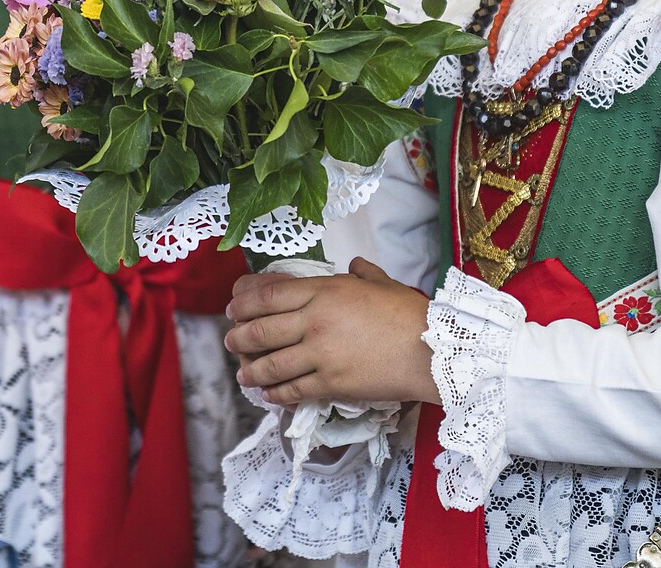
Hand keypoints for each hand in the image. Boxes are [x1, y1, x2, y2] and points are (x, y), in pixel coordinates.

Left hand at [224, 257, 438, 405]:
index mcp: (324, 291)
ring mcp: (320, 354)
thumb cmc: (408, 313)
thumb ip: (361, 273)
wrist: (429, 350)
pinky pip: (293, 390)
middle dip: (239, 337)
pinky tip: (270, 395)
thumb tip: (353, 266)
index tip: (232, 309)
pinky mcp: (330, 383)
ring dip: (251, 370)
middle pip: (261, 330)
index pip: (269, 295)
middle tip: (230, 341)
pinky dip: (277, 394)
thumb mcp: (380, 282)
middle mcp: (314, 321)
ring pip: (271, 364)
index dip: (244, 303)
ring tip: (243, 374)